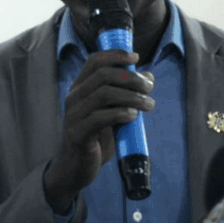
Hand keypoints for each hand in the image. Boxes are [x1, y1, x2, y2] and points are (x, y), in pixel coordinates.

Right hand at [44, 49, 155, 212]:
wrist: (77, 167)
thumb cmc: (97, 136)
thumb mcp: (113, 111)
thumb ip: (127, 93)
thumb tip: (148, 76)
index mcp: (80, 87)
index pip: (94, 61)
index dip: (115, 55)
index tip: (135, 57)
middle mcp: (74, 97)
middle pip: (103, 75)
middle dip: (131, 77)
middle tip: (150, 87)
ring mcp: (73, 115)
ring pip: (104, 94)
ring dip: (132, 96)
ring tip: (149, 104)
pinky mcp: (77, 134)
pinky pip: (100, 118)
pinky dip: (121, 114)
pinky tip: (133, 116)